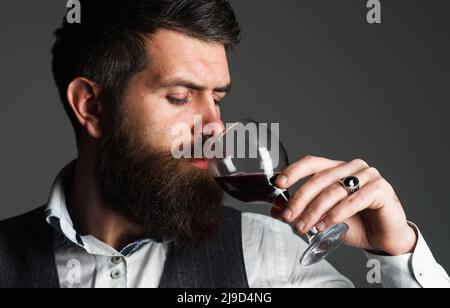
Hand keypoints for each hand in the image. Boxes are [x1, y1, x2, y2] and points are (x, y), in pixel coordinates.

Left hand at [272, 155, 417, 255]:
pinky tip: (324, 226)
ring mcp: (368, 176)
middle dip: (300, 199)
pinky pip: (353, 201)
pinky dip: (335, 214)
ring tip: (303, 227)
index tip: (279, 184)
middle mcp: (352, 167)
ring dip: (314, 211)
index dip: (294, 171)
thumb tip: (277, 211)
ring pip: (334, 191)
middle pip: (319, 179)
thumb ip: (302, 211)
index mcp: (336, 168)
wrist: (383, 239)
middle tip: (288, 216)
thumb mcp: (323, 218)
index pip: (312, 163)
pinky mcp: (381, 189)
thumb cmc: (355, 224)